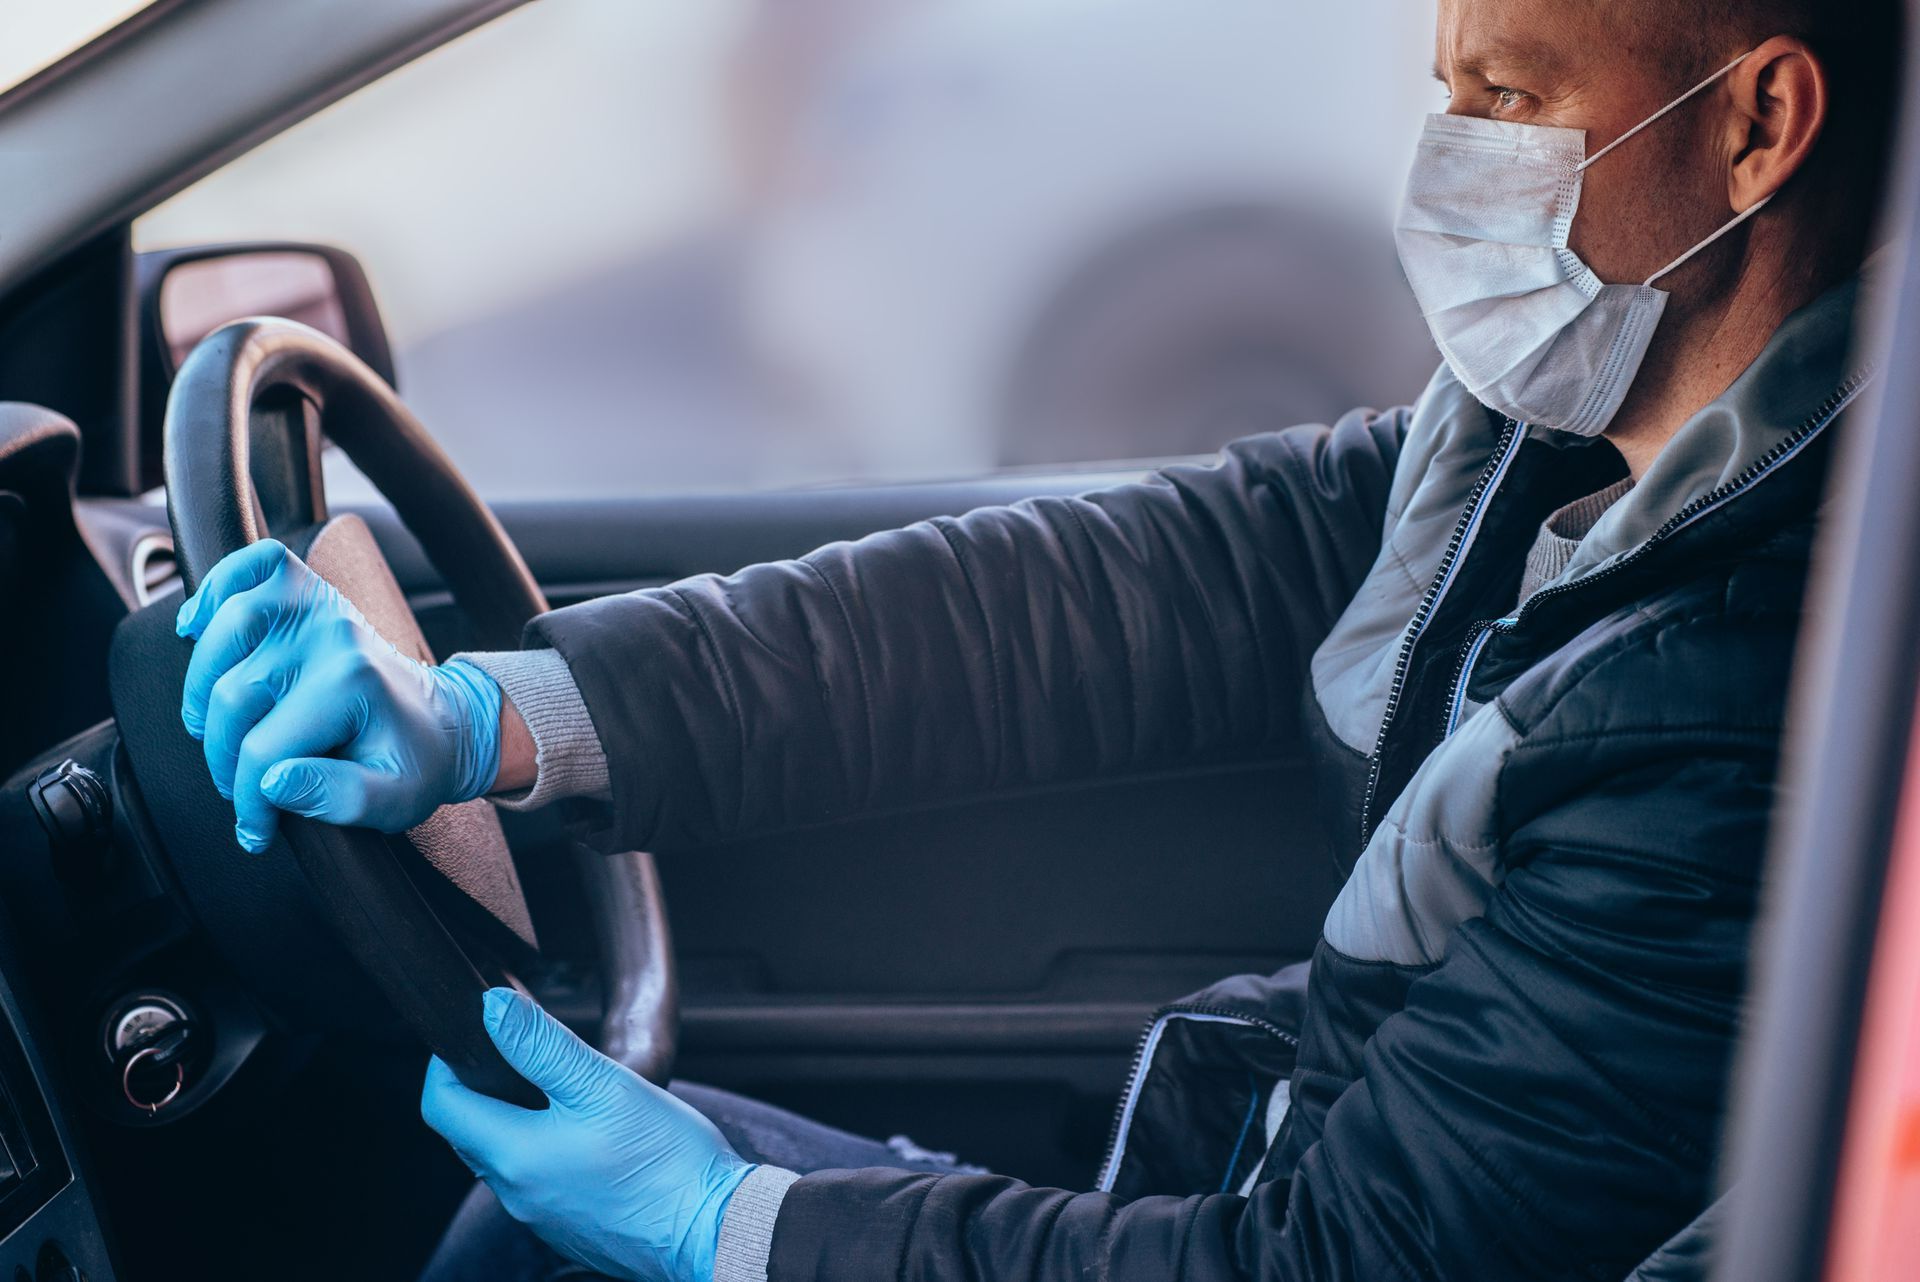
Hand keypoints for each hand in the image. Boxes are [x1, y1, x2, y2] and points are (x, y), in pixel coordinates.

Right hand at [175, 539, 502, 851]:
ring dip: (202, 688)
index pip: (263, 749)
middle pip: (232, 696)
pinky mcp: (307, 589)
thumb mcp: (395, 799)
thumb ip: (340, 798)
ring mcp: (318, 606)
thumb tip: (272, 781)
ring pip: (223, 633)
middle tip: (238, 784)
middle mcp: (333, 635)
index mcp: (353, 684)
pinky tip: (197, 629)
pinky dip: (214, 589)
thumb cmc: (414, 761)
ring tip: (215, 729)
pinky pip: (250, 566)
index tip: (254, 827)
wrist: (440, 722)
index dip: (248, 799)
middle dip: (222, 756)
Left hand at [422, 989, 753, 1281]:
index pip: (441, 1106)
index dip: (445, 1064)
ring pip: (505, 1160)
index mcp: (515, 1156)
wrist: (716, 1229)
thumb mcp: (603, 1085)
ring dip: (516, 1122)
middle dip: (481, 1089)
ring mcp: (543, 1218)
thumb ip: (541, 1045)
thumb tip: (491, 1009)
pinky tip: (591, 1137)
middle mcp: (517, 1195)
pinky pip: (538, 1184)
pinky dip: (546, 1153)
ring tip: (561, 1091)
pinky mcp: (571, 1230)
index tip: (472, 1035)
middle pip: (469, 1133)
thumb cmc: (667, 1160)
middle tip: (518, 1054)